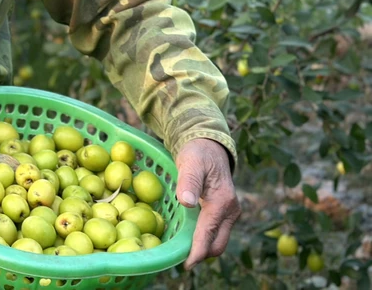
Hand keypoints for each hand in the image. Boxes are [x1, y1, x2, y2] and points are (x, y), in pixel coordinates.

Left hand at [175, 138, 240, 269]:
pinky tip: (189, 238)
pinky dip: (205, 238)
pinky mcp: (226, 212)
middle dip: (201, 254)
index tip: (186, 264)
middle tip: (180, 259)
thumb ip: (188, 181)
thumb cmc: (197, 153)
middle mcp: (231, 210)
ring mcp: (231, 212)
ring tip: (183, 252)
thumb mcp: (190, 162)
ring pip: (218, 240)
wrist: (210, 146)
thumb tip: (186, 202)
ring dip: (203, 247)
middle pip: (218, 244)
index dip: (197, 251)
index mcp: (222, 201)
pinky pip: (217, 231)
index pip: (209, 233)